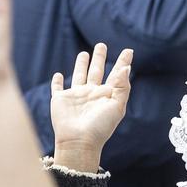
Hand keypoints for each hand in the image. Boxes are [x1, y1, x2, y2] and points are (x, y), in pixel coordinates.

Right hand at [51, 43, 132, 172]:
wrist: (79, 141)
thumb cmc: (100, 127)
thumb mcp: (116, 107)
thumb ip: (122, 87)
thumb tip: (126, 68)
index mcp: (105, 95)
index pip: (116, 75)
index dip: (123, 63)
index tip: (129, 51)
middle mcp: (91, 93)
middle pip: (96, 71)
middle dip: (99, 58)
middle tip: (101, 45)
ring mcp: (75, 96)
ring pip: (78, 75)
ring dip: (81, 65)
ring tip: (84, 54)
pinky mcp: (60, 100)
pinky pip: (57, 88)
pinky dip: (56, 82)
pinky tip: (58, 75)